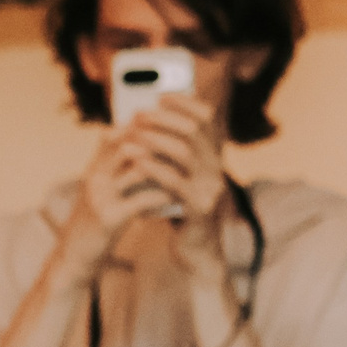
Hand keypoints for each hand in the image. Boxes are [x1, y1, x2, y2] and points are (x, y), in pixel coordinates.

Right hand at [57, 127, 176, 277]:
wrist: (72, 260)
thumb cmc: (92, 226)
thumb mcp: (98, 194)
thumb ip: (113, 173)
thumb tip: (144, 154)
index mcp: (92, 170)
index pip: (115, 134)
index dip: (142, 129)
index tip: (167, 136)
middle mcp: (93, 178)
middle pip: (128, 144)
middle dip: (159, 147)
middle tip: (183, 153)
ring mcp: (100, 197)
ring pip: (139, 168)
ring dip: (166, 169)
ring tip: (186, 173)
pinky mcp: (109, 219)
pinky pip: (144, 199)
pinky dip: (164, 196)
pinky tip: (177, 199)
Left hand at [119, 95, 230, 271]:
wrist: (197, 251)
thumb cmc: (181, 212)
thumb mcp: (177, 179)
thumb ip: (169, 157)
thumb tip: (146, 126)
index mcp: (212, 157)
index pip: (206, 119)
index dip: (185, 103)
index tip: (161, 95)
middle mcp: (216, 168)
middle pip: (193, 131)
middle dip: (163, 119)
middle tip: (137, 115)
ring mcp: (210, 187)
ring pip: (184, 153)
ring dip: (154, 140)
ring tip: (130, 136)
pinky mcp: (199, 208)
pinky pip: (175, 183)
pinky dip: (153, 169)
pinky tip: (135, 162)